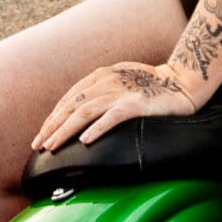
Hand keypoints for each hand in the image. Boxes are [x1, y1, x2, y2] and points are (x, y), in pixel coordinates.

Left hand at [35, 61, 195, 152]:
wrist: (184, 82)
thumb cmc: (152, 87)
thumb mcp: (121, 84)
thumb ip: (102, 95)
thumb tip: (80, 118)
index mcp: (101, 75)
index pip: (69, 98)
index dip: (53, 117)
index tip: (41, 136)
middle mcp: (107, 80)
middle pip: (72, 105)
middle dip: (52, 126)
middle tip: (38, 145)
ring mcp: (122, 91)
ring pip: (85, 111)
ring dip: (66, 130)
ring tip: (52, 146)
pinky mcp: (137, 103)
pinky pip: (113, 116)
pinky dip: (98, 128)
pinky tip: (85, 141)